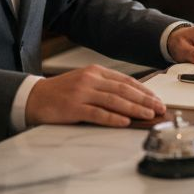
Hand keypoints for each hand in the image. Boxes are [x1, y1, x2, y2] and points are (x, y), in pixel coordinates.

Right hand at [25, 65, 164, 127]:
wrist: (33, 97)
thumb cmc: (62, 92)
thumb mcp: (85, 83)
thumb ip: (105, 88)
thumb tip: (133, 99)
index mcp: (95, 72)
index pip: (126, 81)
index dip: (144, 91)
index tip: (157, 100)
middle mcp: (90, 80)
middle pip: (124, 90)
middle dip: (145, 100)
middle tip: (159, 108)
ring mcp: (81, 93)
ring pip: (114, 100)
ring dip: (134, 108)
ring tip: (148, 115)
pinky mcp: (73, 107)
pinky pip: (97, 113)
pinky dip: (113, 118)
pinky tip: (125, 121)